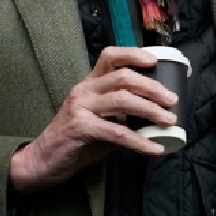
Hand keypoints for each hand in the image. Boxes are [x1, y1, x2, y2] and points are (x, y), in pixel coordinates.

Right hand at [8, 46, 175, 192]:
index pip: (109, 56)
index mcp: (88, 85)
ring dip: (150, 110)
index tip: (155, 61)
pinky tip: (154, 148)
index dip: (133, 54)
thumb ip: (120, 114)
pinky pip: (117, 132)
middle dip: (152, 87)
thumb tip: (152, 116)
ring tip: (169, 121)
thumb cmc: (74, 141)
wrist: (43, 161)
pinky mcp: (80, 128)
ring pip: (122, 100)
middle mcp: (83, 90)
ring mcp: (80, 107)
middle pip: (123, 77)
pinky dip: (140, 141)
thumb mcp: (99, 121)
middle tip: (172, 100)